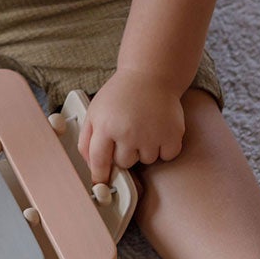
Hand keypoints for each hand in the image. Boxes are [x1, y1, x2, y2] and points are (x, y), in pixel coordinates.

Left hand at [78, 68, 186, 184]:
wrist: (151, 75)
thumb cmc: (120, 94)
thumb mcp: (95, 111)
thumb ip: (86, 139)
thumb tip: (90, 166)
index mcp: (106, 126)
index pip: (99, 162)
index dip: (99, 175)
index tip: (100, 183)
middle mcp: (128, 132)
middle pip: (124, 163)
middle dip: (124, 152)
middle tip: (127, 132)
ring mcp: (152, 134)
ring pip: (146, 160)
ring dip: (144, 149)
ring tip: (143, 127)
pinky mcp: (172, 134)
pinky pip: (167, 156)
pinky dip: (164, 148)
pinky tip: (158, 130)